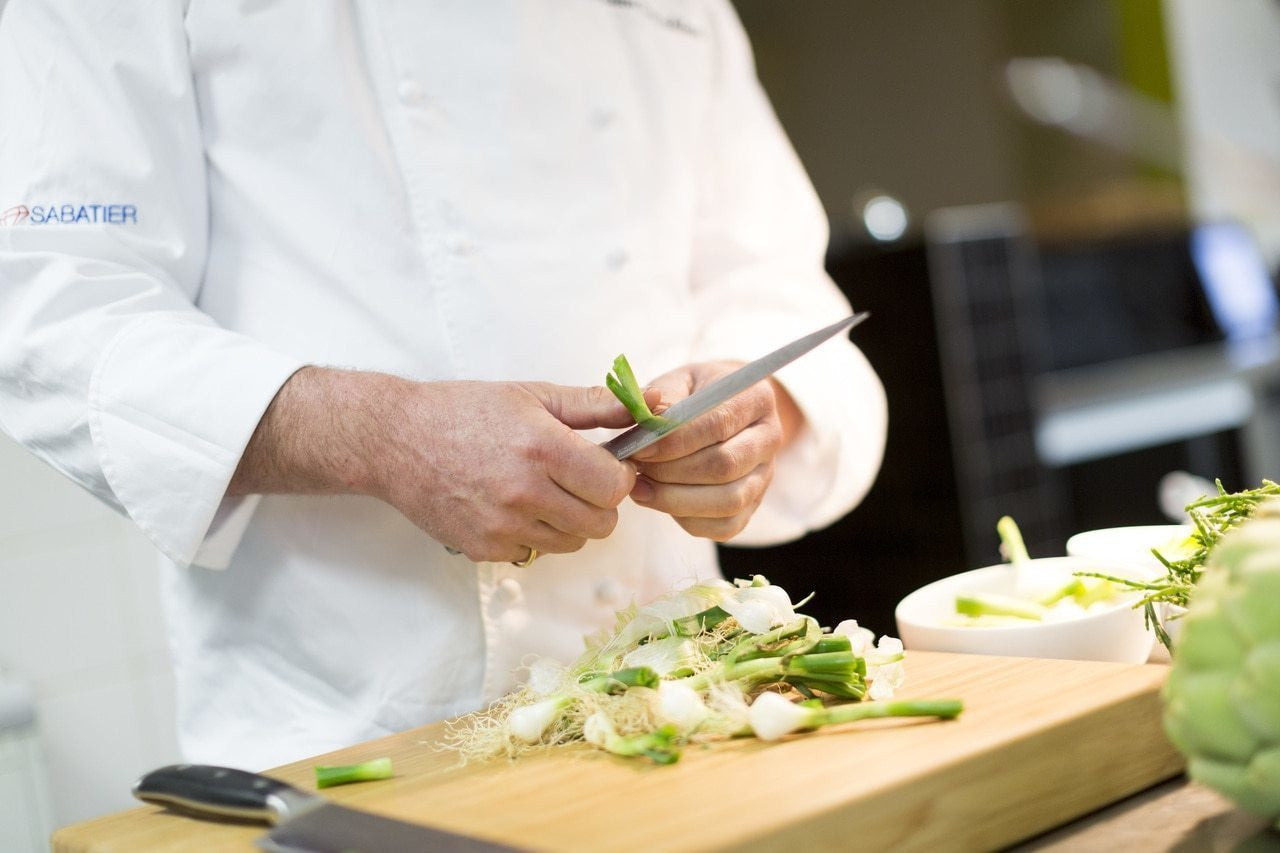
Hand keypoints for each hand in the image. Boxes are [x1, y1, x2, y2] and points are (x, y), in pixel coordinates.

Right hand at [229, 368, 637, 563]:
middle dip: (600, 503)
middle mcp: (524, 491)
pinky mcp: (484, 548)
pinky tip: (514, 506)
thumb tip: (644, 410)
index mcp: (542, 448)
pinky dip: (536, 534)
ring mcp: (503, 526)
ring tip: (546, 492)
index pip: (614, 486)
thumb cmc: (465, 411)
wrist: (396, 440)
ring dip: (570, 522)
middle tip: (579, 481)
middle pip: (601, 523)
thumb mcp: (531, 395)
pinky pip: (535, 552)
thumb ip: (593, 406)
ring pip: (572, 542)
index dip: (619, 476)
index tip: (607, 466)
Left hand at [627, 361, 803, 540]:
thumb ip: (661, 397)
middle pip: (725, 466)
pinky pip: (725, 526)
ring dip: (676, 499)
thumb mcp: (678, 381)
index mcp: (756, 398)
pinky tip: (658, 499)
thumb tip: (645, 420)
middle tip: (635, 467)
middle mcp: (770, 438)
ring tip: (640, 486)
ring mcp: (765, 475)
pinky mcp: (753, 505)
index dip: (675, 440)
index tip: (639, 448)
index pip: (718, 423)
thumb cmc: (694, 394)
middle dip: (672, 472)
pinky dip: (687, 519)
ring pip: (728, 501)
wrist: (720, 410)